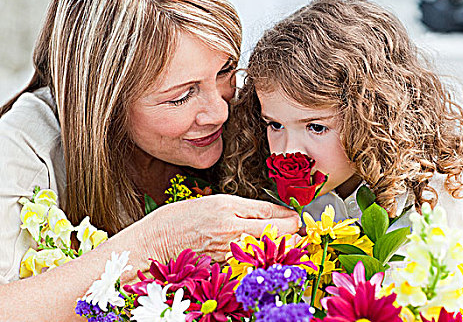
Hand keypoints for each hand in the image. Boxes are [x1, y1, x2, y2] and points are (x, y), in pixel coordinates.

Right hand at [140, 194, 300, 261]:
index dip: (293, 218)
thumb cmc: (184, 217)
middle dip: (291, 233)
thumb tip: (279, 213)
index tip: (297, 217)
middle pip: (280, 237)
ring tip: (271, 239)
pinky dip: (258, 257)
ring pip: (268, 251)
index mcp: (232, 213)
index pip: (278, 218)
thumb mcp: (218, 201)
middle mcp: (234, 235)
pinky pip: (251, 262)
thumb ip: (251, 208)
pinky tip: (252, 251)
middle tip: (291, 228)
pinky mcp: (226, 269)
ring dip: (276, 246)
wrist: (157, 241)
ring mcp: (231, 255)